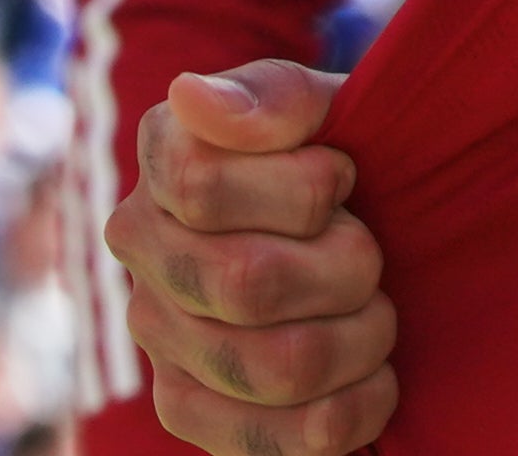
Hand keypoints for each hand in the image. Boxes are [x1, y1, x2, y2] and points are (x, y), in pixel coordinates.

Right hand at [106, 61, 398, 453]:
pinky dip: (354, 408)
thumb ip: (273, 95)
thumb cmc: (340, 160)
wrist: (360, 226)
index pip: (202, 188)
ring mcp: (159, 337)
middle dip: (348, 265)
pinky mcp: (189, 410)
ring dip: (362, 338)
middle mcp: (143, 250)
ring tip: (375, 313)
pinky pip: (283, 439)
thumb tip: (192, 97)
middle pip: (249, 282)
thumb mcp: (328, 107)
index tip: (342, 176)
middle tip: (371, 253)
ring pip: (279, 365)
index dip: (304, 188)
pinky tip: (370, 377)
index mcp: (165, 159)